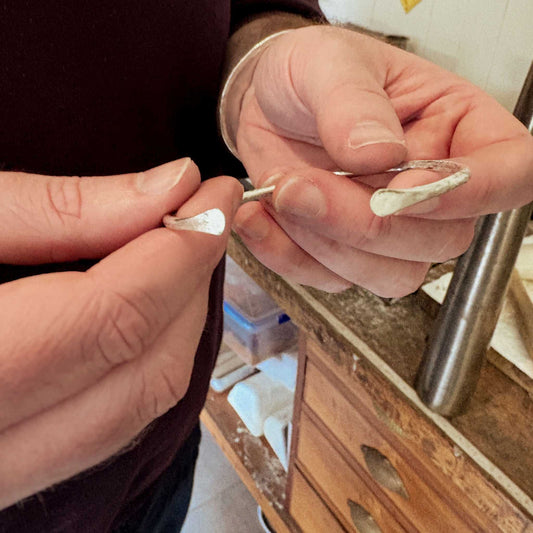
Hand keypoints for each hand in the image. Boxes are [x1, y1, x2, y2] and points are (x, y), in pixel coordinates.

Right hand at [0, 159, 242, 508]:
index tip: (216, 195)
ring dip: (180, 323)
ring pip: (138, 407)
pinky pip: (110, 421)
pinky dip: (147, 358)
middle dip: (192, 285)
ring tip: (185, 253)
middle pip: (143, 370)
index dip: (183, 250)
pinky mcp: (9, 467)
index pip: (115, 316)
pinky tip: (148, 306)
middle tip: (206, 217)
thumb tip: (171, 187)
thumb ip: (57, 209)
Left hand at [231, 26, 532, 295]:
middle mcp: (433, 187)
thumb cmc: (309, 74)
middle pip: (440, 240)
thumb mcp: (328, 64)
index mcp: (458, 129)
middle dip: (367, 223)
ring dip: (327, 243)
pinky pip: (331, 279)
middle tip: (305, 184)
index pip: (508, 172)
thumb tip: (382, 152)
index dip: (467, 193)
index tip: (403, 187)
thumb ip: (355, 103)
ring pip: (389, 273)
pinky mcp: (346, 251)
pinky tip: (262, 217)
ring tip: (281, 191)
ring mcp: (392, 226)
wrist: (264, 104)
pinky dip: (290, 256)